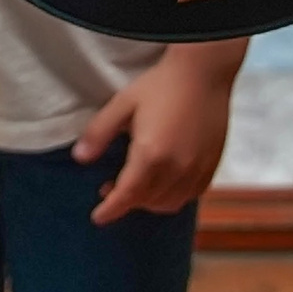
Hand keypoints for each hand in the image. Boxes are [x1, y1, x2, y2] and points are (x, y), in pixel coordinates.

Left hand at [71, 39, 248, 224]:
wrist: (204, 73)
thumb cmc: (160, 85)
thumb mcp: (122, 104)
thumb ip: (99, 133)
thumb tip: (80, 158)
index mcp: (151, 155)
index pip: (128, 195)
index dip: (111, 210)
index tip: (98, 218)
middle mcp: (177, 169)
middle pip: (147, 202)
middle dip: (126, 202)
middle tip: (109, 189)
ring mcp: (198, 170)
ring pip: (170, 203)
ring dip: (149, 202)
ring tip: (134, 186)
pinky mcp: (212, 166)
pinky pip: (190, 195)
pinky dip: (172, 196)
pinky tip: (162, 182)